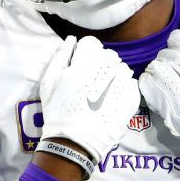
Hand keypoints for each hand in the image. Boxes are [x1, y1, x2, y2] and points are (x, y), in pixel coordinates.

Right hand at [39, 35, 140, 161]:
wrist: (75, 141)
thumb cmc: (58, 111)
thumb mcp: (48, 82)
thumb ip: (60, 56)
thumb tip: (71, 39)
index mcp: (83, 64)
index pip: (92, 43)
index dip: (85, 53)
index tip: (81, 65)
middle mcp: (104, 70)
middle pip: (108, 54)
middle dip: (100, 63)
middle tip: (91, 81)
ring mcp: (120, 84)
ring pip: (121, 67)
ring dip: (112, 75)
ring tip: (102, 92)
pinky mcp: (131, 97)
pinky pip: (130, 82)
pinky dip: (122, 87)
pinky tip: (111, 100)